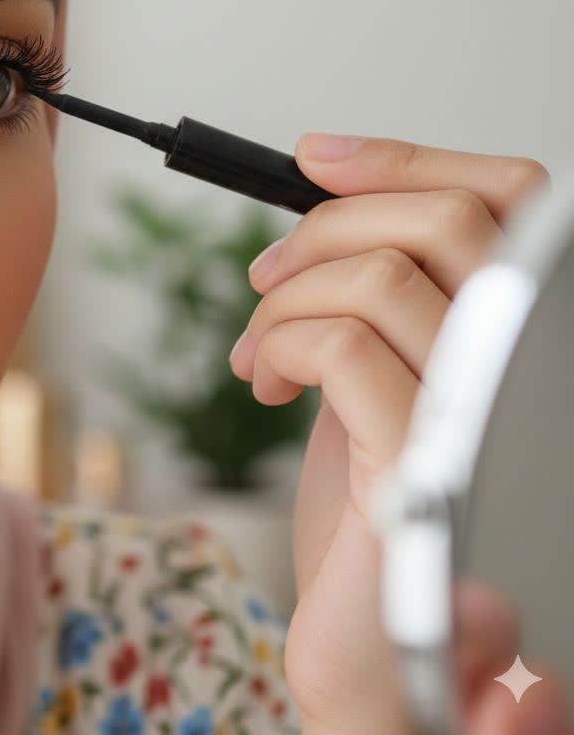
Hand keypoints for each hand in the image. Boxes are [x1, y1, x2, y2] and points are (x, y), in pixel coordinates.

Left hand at [227, 133, 562, 732]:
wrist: (366, 626)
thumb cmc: (368, 496)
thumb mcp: (375, 360)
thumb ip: (378, 285)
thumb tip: (333, 184)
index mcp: (515, 327)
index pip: (504, 195)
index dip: (405, 159)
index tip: (315, 157)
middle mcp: (525, 362)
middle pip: (443, 219)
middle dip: (325, 227)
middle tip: (265, 275)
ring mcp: (484, 410)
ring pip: (381, 279)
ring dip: (286, 297)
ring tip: (259, 347)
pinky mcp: (428, 462)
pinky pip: (345, 346)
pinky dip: (281, 343)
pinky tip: (267, 381)